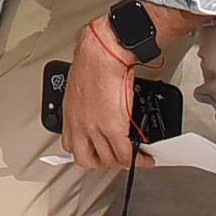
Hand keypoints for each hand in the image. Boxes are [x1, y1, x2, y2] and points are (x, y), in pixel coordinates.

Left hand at [60, 23, 143, 170]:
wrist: (103, 52)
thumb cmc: (93, 61)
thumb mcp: (81, 89)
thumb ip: (87, 107)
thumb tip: (100, 113)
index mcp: (70, 115)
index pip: (71, 147)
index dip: (87, 154)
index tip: (98, 153)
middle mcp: (79, 125)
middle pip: (88, 159)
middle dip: (104, 163)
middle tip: (117, 159)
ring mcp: (95, 129)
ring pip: (109, 160)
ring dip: (123, 162)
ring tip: (133, 157)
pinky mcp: (113, 128)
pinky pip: (127, 154)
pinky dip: (138, 160)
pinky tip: (146, 158)